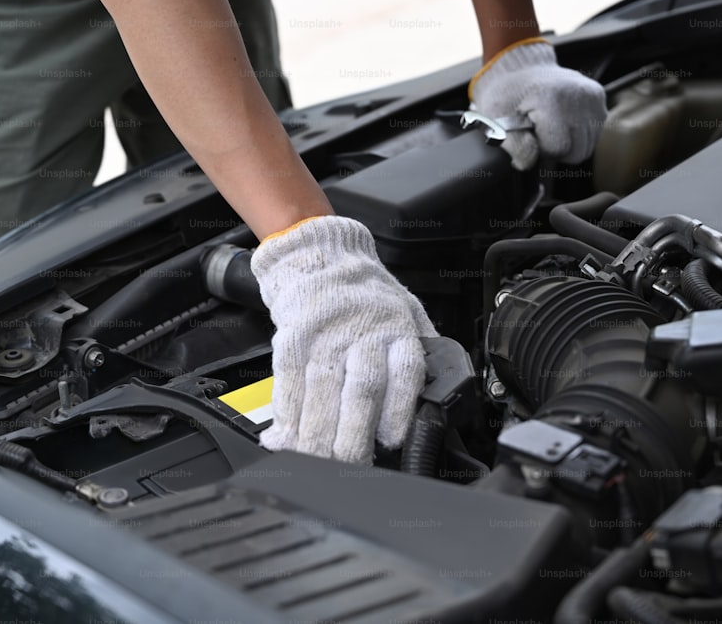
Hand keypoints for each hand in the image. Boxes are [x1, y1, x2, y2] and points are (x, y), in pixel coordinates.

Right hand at [250, 216, 437, 463]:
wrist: (321, 256)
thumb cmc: (366, 293)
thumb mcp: (406, 312)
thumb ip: (418, 352)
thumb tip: (434, 398)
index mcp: (397, 330)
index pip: (405, 374)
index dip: (398, 412)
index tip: (391, 441)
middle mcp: (363, 333)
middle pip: (361, 391)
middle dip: (354, 437)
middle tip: (351, 465)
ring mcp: (325, 337)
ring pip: (322, 394)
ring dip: (317, 435)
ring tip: (317, 461)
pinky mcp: (292, 340)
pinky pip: (290, 384)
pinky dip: (288, 414)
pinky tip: (287, 436)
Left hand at [470, 38, 606, 170]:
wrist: (521, 67)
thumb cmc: (506, 94)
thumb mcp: (496, 120)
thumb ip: (514, 146)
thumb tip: (528, 164)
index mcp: (552, 100)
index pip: (560, 148)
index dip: (543, 149)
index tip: (531, 135)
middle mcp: (578, 96)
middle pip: (579, 152)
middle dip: (558, 150)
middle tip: (541, 133)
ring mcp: (592, 96)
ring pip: (588, 145)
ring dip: (569, 142)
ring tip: (550, 125)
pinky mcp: (598, 96)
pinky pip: (593, 132)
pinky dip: (578, 132)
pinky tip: (562, 120)